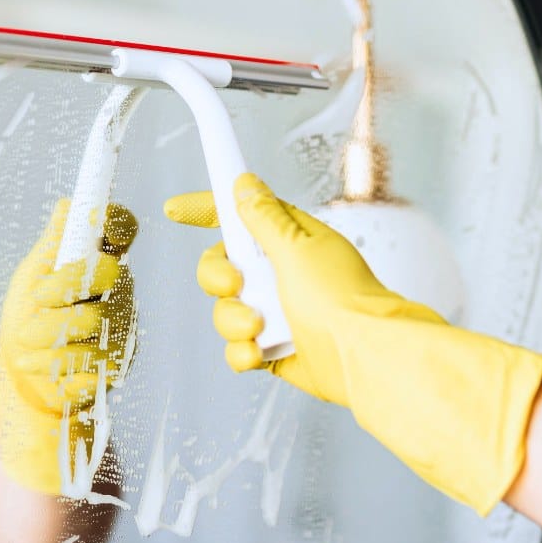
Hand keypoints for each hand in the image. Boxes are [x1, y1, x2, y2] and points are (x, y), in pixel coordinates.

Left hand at [0, 199, 136, 494]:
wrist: (21, 382)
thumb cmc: (25, 322)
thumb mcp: (30, 278)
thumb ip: (53, 246)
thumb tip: (68, 204)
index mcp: (98, 261)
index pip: (120, 228)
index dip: (113, 221)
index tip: (96, 226)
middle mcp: (118, 292)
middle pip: (104, 272)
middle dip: (60, 288)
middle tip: (34, 303)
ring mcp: (122, 330)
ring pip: (91, 320)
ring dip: (46, 334)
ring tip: (24, 344)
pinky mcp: (116, 368)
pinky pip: (87, 360)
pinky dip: (51, 364)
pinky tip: (40, 366)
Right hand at [164, 173, 541, 514]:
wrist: (365, 358)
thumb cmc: (342, 300)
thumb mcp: (297, 247)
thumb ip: (264, 218)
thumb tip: (245, 184)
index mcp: (289, 240)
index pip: (239, 217)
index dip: (205, 210)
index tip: (177, 210)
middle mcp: (281, 274)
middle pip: (221, 266)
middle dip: (218, 278)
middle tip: (235, 285)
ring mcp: (277, 312)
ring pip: (225, 311)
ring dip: (233, 321)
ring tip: (259, 328)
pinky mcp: (275, 349)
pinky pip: (238, 348)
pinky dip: (243, 352)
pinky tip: (259, 353)